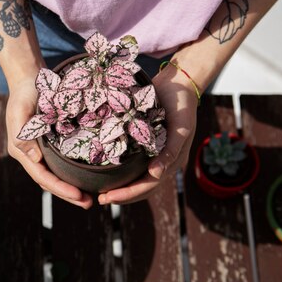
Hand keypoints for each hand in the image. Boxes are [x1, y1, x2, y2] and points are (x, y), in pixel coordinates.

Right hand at [6, 77, 93, 208]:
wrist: (29, 79)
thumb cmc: (24, 94)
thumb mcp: (20, 110)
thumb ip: (22, 134)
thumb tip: (34, 158)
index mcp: (22, 151)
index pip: (42, 177)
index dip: (60, 189)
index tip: (79, 195)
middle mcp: (32, 155)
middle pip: (50, 182)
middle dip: (69, 195)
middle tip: (89, 203)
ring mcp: (42, 150)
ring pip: (57, 175)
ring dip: (73, 188)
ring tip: (92, 196)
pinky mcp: (52, 144)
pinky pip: (63, 163)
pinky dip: (75, 173)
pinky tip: (90, 176)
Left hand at [98, 64, 197, 204]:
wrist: (179, 82)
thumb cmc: (182, 104)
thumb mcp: (181, 127)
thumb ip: (171, 151)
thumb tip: (156, 174)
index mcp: (172, 161)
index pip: (149, 185)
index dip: (129, 194)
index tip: (108, 197)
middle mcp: (161, 160)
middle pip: (141, 186)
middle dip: (121, 195)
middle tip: (100, 199)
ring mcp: (152, 151)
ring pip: (135, 175)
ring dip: (119, 184)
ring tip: (99, 189)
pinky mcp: (142, 141)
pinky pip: (130, 159)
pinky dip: (118, 167)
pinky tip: (102, 168)